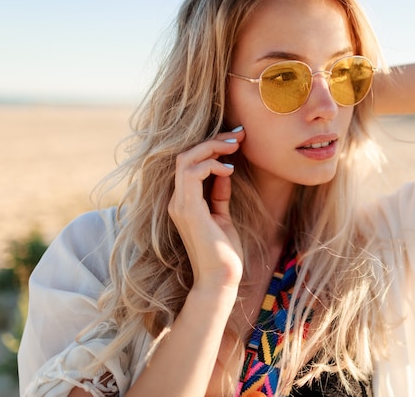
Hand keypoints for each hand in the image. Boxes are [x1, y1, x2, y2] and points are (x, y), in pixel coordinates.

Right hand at [168, 126, 245, 290]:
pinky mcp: (188, 210)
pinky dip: (211, 165)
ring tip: (235, 146)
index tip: (236, 139)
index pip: (189, 163)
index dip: (211, 146)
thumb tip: (224, 172)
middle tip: (238, 135)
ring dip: (212, 147)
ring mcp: (179, 205)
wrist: (221, 279)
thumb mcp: (223, 216)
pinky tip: (230, 170)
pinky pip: (191, 174)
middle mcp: (176, 201)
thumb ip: (219, 194)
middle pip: (185, 155)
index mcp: (184, 202)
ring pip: (186, 160)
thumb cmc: (224, 252)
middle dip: (213, 140)